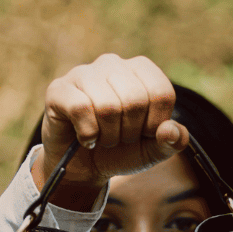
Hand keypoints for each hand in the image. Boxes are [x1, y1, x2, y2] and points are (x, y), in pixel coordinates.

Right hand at [32, 53, 189, 210]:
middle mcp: (113, 64)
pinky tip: (85, 137)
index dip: (154, 125)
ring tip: (102, 137)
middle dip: (129, 132)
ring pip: (107, 106)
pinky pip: (81, 108)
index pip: (161, 93)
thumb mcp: (153, 151)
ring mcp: (85, 73)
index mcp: (141, 70)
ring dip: (108, 136)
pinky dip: (88, 134)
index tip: (142, 133)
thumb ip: (173, 142)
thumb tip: (171, 131)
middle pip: (134, 100)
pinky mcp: (59, 89)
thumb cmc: (121, 152)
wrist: (84, 168)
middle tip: (118, 137)